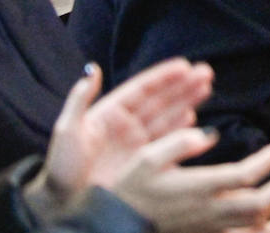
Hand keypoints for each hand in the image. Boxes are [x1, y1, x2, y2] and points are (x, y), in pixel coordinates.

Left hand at [29, 59, 212, 219]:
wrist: (64, 205)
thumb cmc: (62, 168)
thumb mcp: (67, 130)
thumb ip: (80, 98)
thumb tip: (93, 68)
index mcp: (109, 113)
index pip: (142, 89)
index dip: (163, 77)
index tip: (184, 65)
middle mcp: (126, 125)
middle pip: (160, 99)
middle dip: (183, 85)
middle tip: (205, 72)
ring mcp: (136, 143)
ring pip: (167, 116)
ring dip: (187, 101)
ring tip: (206, 88)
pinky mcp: (142, 161)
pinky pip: (165, 140)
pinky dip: (180, 128)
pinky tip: (193, 118)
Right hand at [109, 136, 269, 232]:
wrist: (116, 226)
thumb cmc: (130, 188)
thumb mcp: (146, 158)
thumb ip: (178, 143)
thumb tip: (209, 135)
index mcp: (198, 187)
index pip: (245, 175)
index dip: (267, 161)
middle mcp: (208, 210)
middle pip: (259, 204)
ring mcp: (208, 226)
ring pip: (253, 222)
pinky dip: (259, 223)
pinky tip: (267, 212)